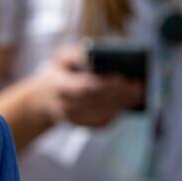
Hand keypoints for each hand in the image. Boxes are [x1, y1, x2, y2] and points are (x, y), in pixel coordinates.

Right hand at [28, 45, 144, 128]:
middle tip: (139, 85)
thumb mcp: (61, 58)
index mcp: (60, 87)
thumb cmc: (58, 72)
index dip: (105, 83)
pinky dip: (117, 112)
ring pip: (103, 114)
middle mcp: (66, 106)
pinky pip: (104, 122)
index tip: (123, 76)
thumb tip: (97, 54)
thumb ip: (77, 54)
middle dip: (120, 93)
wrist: (42, 99)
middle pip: (98, 101)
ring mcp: (74, 119)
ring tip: (139, 92)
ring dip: (123, 103)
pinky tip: (129, 101)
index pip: (85, 87)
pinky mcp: (83, 126)